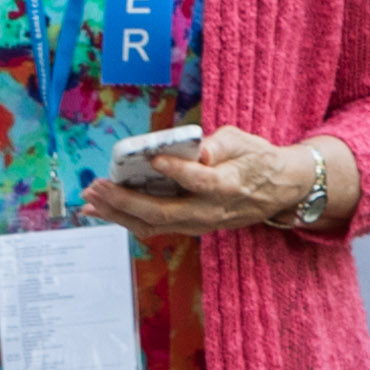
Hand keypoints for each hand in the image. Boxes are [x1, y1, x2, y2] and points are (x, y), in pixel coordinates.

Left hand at [81, 125, 326, 236]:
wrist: (279, 189)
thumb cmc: (257, 159)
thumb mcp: (244, 142)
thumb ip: (219, 144)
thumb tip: (196, 148)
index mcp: (228, 185)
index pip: (200, 181)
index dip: (175, 171)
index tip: (152, 157)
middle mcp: (211, 211)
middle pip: (163, 212)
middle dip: (124, 200)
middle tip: (96, 186)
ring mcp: (199, 223)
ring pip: (153, 225)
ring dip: (117, 214)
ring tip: (89, 200)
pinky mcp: (191, 226)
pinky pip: (154, 227)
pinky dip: (126, 218)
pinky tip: (102, 208)